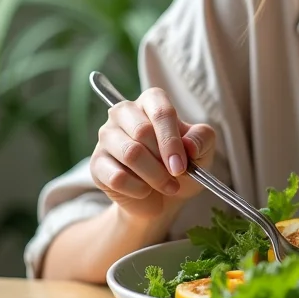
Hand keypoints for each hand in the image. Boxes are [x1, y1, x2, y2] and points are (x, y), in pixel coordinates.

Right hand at [90, 87, 214, 219]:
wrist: (162, 196)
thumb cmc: (181, 163)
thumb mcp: (202, 149)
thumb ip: (201, 139)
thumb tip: (189, 145)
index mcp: (152, 101)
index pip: (161, 111)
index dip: (172, 140)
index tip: (181, 165)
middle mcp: (124, 112)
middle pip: (142, 132)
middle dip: (163, 161)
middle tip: (177, 176)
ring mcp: (106, 136)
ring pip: (130, 154)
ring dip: (154, 176)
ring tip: (167, 186)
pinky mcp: (97, 163)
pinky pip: (117, 177)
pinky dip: (138, 189)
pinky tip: (146, 190)